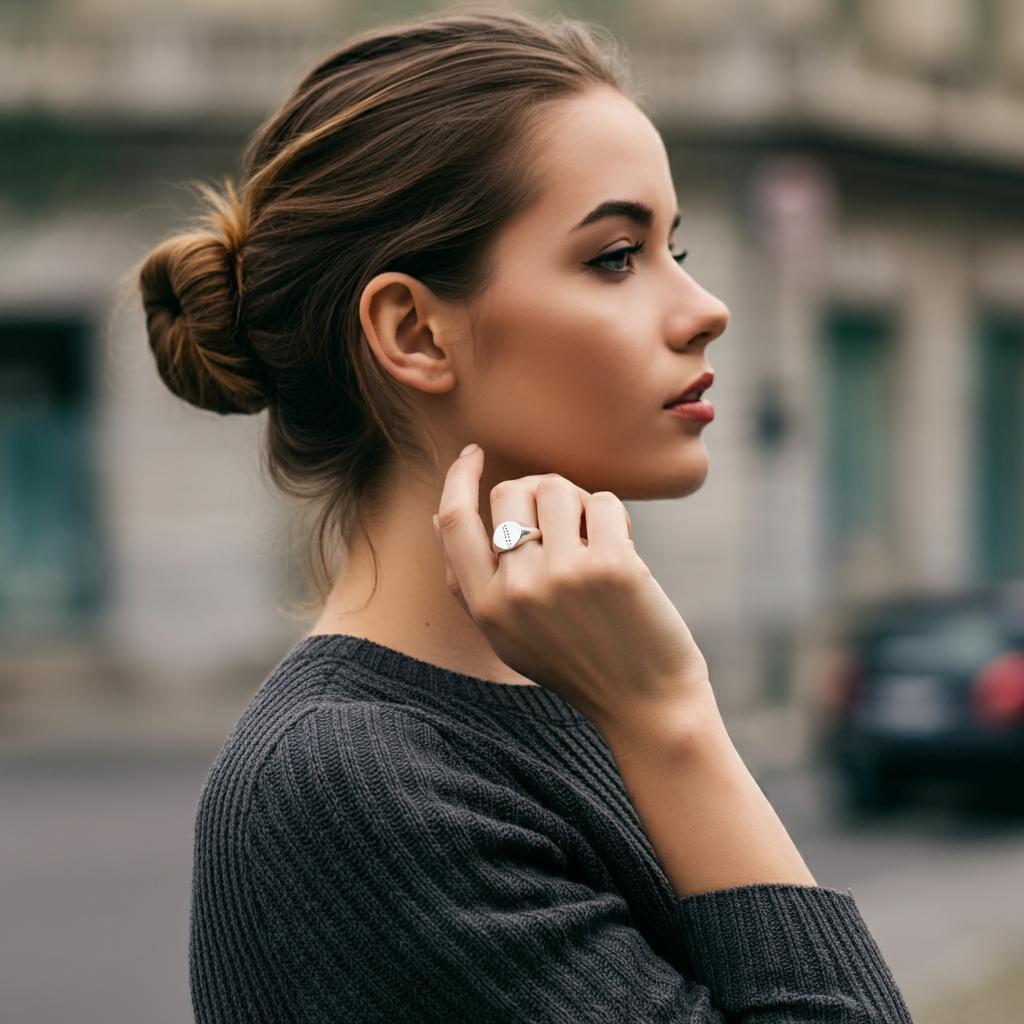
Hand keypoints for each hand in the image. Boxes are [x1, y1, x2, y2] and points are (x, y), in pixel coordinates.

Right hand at [431, 445, 712, 730]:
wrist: (646, 704)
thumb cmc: (577, 662)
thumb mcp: (508, 634)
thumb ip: (471, 582)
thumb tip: (436, 518)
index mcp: (485, 607)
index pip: (453, 521)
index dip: (459, 478)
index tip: (474, 454)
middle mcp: (516, 590)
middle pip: (510, 492)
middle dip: (540, 492)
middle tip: (568, 520)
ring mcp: (563, 576)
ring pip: (557, 488)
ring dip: (580, 503)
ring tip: (596, 538)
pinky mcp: (612, 565)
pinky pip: (603, 502)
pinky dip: (614, 517)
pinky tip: (623, 548)